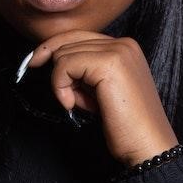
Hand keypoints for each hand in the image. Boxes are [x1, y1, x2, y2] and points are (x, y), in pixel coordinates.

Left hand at [24, 29, 178, 165]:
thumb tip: (52, 58)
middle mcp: (123, 43)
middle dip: (58, 69)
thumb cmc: (124, 124)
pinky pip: (65, 65)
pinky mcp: (108, 64)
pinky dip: (60, 86)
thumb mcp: (100, 88)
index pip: (79, 35)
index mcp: (125, 46)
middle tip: (62, 95)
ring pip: (64, 53)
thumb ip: (84, 70)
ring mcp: (118, 51)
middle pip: (69, 40)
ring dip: (62, 83)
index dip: (54, 48)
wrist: (148, 146)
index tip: (34, 62)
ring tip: (79, 104)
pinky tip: (72, 105)